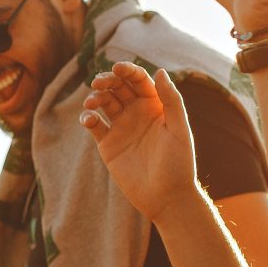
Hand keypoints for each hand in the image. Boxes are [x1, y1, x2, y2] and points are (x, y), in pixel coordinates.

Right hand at [80, 65, 198, 223]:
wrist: (166, 198)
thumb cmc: (179, 164)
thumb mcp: (179, 130)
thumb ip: (171, 100)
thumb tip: (160, 71)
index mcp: (156, 106)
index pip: (139, 80)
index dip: (128, 70)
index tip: (117, 68)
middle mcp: (137, 113)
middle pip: (118, 87)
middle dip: (107, 80)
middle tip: (99, 82)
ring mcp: (122, 128)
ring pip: (104, 102)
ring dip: (96, 97)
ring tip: (92, 102)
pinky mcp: (108, 144)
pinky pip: (94, 125)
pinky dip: (88, 118)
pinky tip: (89, 119)